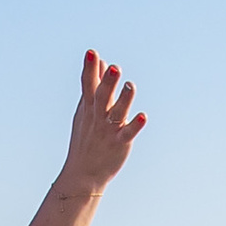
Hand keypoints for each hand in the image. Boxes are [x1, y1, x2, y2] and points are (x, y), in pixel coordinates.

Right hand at [63, 48, 147, 190]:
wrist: (83, 173)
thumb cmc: (86, 138)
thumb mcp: (86, 109)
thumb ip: (94, 84)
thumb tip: (101, 61)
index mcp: (89, 107)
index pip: (88, 85)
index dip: (89, 69)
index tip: (91, 52)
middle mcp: (98, 117)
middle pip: (101, 97)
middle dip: (107, 82)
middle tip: (113, 67)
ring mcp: (109, 130)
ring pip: (117, 113)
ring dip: (124, 99)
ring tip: (130, 85)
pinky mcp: (120, 143)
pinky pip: (128, 133)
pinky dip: (135, 125)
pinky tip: (143, 116)